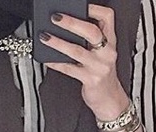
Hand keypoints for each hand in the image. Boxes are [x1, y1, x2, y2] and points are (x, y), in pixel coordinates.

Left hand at [41, 5, 128, 121]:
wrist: (109, 99)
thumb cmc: (101, 73)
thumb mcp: (101, 54)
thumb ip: (89, 40)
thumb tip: (63, 25)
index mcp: (110, 41)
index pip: (107, 17)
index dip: (94, 8)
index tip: (79, 4)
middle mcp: (107, 52)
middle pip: (92, 32)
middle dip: (72, 22)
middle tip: (55, 17)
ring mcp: (100, 67)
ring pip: (77, 51)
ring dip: (58, 42)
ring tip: (44, 36)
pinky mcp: (91, 80)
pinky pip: (69, 69)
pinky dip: (56, 63)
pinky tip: (46, 58)